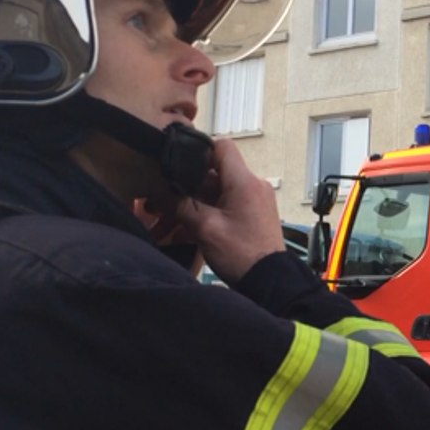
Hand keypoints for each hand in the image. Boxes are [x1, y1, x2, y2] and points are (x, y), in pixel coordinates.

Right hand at [172, 138, 283, 282]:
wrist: (270, 282)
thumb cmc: (244, 256)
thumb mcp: (205, 229)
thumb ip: (181, 206)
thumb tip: (160, 194)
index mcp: (244, 182)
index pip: (221, 147)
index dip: (198, 151)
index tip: (177, 164)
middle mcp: (251, 187)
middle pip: (212, 175)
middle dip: (184, 189)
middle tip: (160, 202)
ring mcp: (252, 201)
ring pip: (214, 195)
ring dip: (190, 207)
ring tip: (164, 223)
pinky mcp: (250, 216)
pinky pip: (223, 208)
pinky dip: (204, 216)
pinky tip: (181, 233)